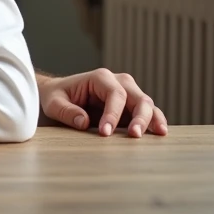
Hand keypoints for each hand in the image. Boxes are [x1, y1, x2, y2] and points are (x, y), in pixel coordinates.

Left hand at [38, 68, 168, 137]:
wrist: (59, 94)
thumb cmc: (56, 97)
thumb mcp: (53, 103)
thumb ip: (66, 111)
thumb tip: (83, 121)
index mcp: (99, 78)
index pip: (115, 94)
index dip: (113, 114)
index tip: (105, 133)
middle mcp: (118, 82)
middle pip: (137, 97)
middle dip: (139, 116)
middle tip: (134, 135)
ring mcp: (127, 93)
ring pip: (147, 104)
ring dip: (152, 119)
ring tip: (158, 134)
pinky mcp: (131, 106)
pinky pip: (148, 112)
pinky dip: (155, 120)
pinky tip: (160, 133)